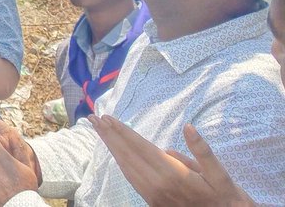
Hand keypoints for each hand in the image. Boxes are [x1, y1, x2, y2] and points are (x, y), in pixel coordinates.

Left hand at [90, 117, 254, 206]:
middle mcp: (157, 184)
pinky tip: (116, 153)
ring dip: (111, 147)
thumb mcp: (221, 175)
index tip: (106, 117)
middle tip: (92, 119)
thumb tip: (188, 127)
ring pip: (126, 167)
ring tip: (99, 131)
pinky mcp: (152, 202)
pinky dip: (120, 162)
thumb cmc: (224, 197)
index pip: (140, 147)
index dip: (121, 131)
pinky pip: (131, 179)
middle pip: (127, 155)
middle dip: (109, 135)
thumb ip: (202, 151)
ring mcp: (153, 195)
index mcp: (173, 174)